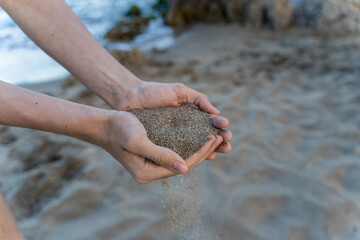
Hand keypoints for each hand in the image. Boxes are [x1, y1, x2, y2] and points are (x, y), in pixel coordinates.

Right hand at [103, 111, 222, 183]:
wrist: (103, 125)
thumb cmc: (119, 129)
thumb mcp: (139, 141)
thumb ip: (160, 155)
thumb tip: (184, 168)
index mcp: (147, 172)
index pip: (181, 166)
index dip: (200, 153)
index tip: (214, 139)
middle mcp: (151, 172)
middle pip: (184, 164)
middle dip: (203, 151)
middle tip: (220, 137)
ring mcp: (151, 165)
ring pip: (181, 158)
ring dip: (197, 148)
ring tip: (214, 137)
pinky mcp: (152, 156)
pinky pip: (174, 153)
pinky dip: (187, 145)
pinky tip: (197, 137)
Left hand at [116, 81, 231, 158]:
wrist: (130, 97)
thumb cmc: (154, 91)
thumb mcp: (178, 91)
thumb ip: (197, 99)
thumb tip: (216, 113)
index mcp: (190, 114)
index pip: (208, 122)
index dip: (218, 126)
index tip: (226, 129)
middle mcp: (184, 127)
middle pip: (205, 136)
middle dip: (218, 141)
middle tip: (228, 145)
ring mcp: (174, 137)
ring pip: (195, 146)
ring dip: (209, 150)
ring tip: (220, 152)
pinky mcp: (163, 145)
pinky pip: (179, 153)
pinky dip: (190, 156)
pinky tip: (201, 159)